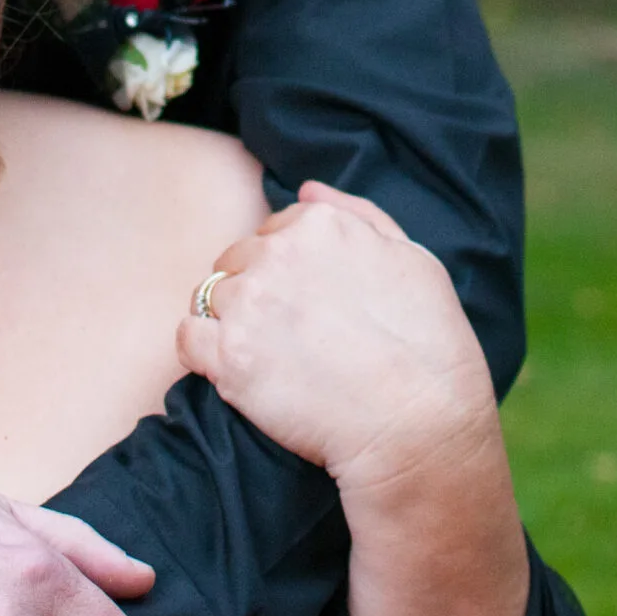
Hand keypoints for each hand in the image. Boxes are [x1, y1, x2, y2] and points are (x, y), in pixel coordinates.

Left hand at [175, 182, 499, 494]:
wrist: (419, 426)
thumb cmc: (429, 346)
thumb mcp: (413, 258)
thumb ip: (358, 214)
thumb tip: (305, 190)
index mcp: (318, 226)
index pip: (272, 232)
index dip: (287, 271)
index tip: (308, 306)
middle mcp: (275, 254)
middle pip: (236, 263)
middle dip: (255, 293)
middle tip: (289, 337)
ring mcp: (248, 305)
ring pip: (210, 299)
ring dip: (230, 323)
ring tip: (269, 358)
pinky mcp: (228, 358)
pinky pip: (187, 339)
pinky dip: (202, 353)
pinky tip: (235, 372)